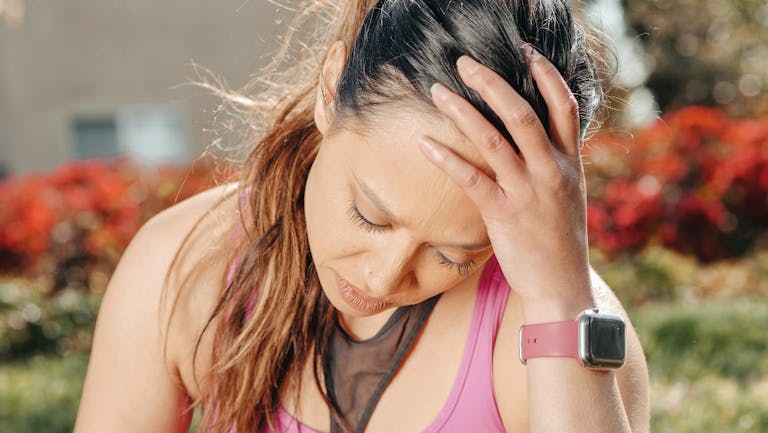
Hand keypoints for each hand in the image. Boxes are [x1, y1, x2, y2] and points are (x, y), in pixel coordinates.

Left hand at [418, 46, 593, 320]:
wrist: (561, 287)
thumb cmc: (559, 241)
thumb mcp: (568, 195)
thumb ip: (553, 164)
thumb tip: (536, 140)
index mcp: (569, 163)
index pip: (565, 106)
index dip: (546, 75)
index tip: (526, 51)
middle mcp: (551, 172)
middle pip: (523, 113)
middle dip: (492, 83)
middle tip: (464, 62)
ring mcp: (527, 192)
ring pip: (493, 140)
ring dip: (462, 110)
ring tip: (437, 90)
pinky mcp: (503, 214)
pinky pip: (471, 178)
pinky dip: (446, 157)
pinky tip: (424, 143)